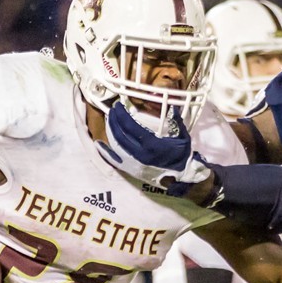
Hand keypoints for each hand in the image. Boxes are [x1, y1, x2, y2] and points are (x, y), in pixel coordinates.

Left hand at [94, 103, 212, 192]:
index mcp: (151, 144)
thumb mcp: (183, 137)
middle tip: (112, 110)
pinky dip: (105, 152)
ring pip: (115, 145)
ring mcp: (133, 163)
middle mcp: (140, 154)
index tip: (118, 105)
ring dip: (110, 130)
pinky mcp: (130, 170)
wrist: (180, 177)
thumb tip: (172, 107)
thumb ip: (176, 121)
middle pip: (120, 133)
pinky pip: (114, 160)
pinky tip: (98, 143)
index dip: (122, 114)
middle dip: (114, 119)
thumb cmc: (181, 155)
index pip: (130, 125)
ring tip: (109, 120)